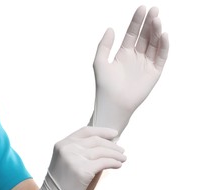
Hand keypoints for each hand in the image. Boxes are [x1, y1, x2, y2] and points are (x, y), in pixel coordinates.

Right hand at [47, 126, 125, 189]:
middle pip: (96, 140)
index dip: (102, 131)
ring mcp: (74, 158)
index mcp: (63, 143)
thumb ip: (78, 149)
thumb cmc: (62, 180)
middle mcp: (68, 148)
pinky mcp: (82, 170)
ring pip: (102, 151)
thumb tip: (105, 143)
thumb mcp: (65, 159)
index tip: (114, 134)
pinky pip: (104, 162)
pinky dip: (114, 162)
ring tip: (123, 158)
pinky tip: (118, 165)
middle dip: (112, 145)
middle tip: (122, 150)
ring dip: (116, 154)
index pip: (86, 131)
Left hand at [92, 6, 168, 135]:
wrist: (113, 104)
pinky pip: (161, 57)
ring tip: (157, 20)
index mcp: (124, 53)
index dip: (137, 21)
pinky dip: (164, 46)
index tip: (142, 8)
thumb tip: (110, 28)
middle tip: (154, 10)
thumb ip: (104, 45)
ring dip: (157, 32)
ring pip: (154, 44)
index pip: (132, 33)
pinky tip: (163, 35)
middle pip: (145, 36)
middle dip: (149, 23)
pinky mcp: (154, 73)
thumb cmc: (105, 86)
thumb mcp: (100, 62)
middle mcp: (136, 57)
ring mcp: (146, 64)